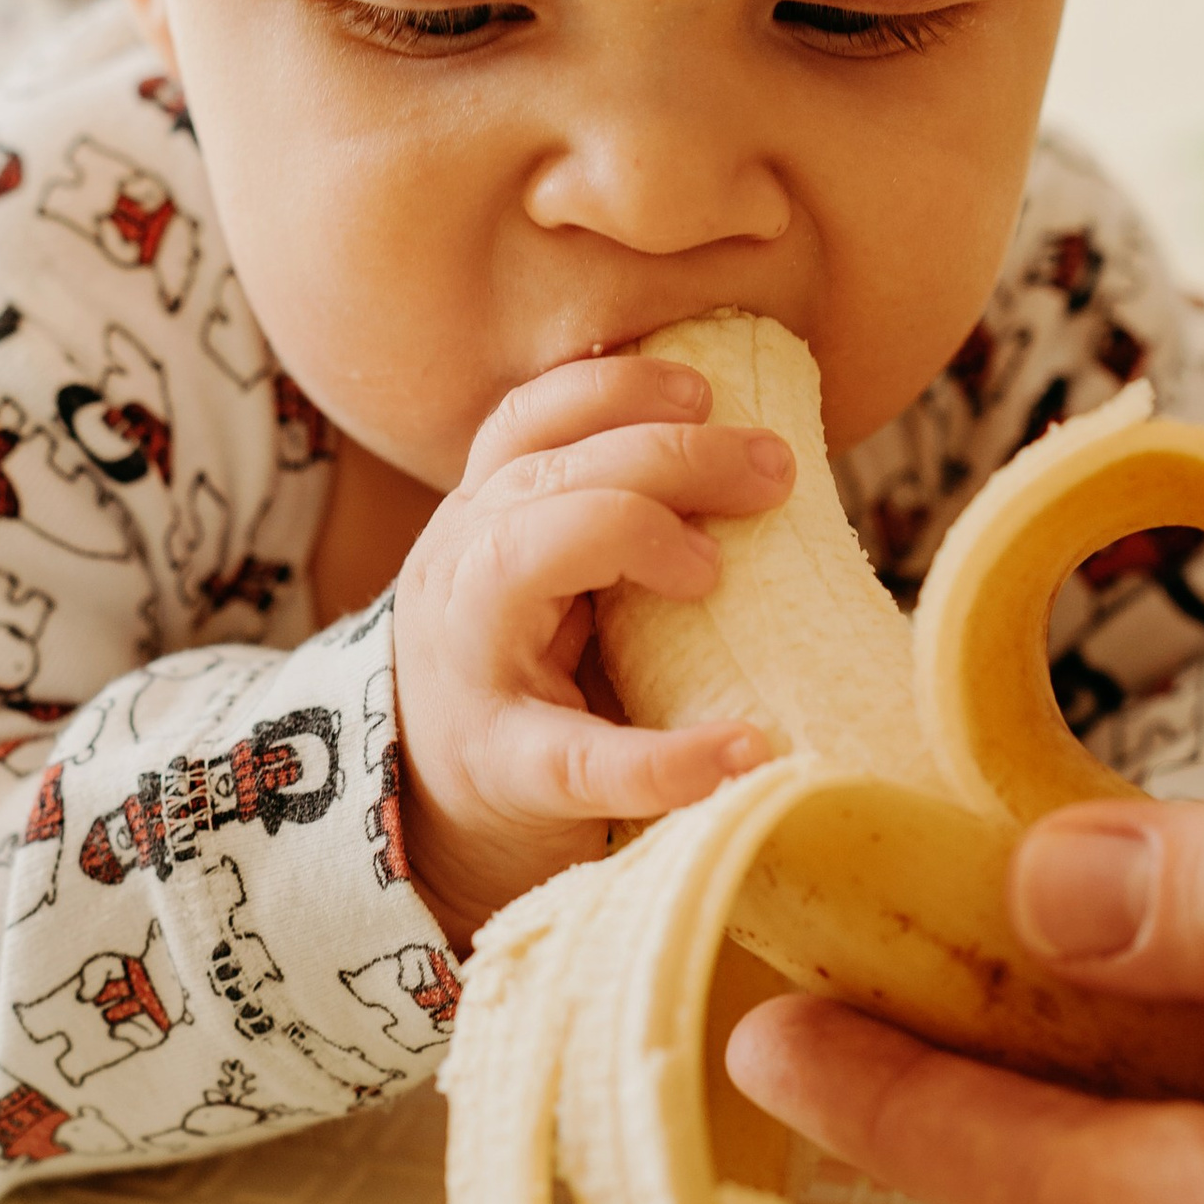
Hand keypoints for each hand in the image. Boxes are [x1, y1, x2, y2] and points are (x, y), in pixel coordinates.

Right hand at [394, 351, 789, 946]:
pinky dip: (667, 758)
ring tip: (719, 572)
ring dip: (639, 539)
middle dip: (669, 455)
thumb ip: (597, 514)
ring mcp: (469, 668)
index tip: (708, 391)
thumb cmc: (521, 676)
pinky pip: (581, 757)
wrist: (430, 814)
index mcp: (477, 522)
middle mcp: (457, 573)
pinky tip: (744, 752)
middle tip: (773, 472)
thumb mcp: (539, 575)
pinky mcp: (506, 769)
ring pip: (528, 555)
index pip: (528, 422)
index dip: (615, 390)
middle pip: (548, 475)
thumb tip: (749, 453)